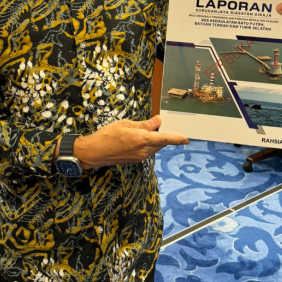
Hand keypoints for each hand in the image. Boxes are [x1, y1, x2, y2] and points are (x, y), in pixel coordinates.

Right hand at [73, 116, 188, 168]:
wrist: (94, 152)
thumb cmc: (107, 135)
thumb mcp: (126, 124)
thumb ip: (144, 124)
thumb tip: (158, 121)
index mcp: (142, 140)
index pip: (165, 139)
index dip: (176, 139)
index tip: (186, 140)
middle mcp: (144, 151)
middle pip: (160, 143)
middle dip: (163, 136)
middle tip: (162, 126)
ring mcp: (139, 157)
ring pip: (154, 148)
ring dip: (155, 140)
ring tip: (148, 131)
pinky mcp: (135, 160)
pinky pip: (147, 151)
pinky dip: (148, 145)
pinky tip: (140, 138)